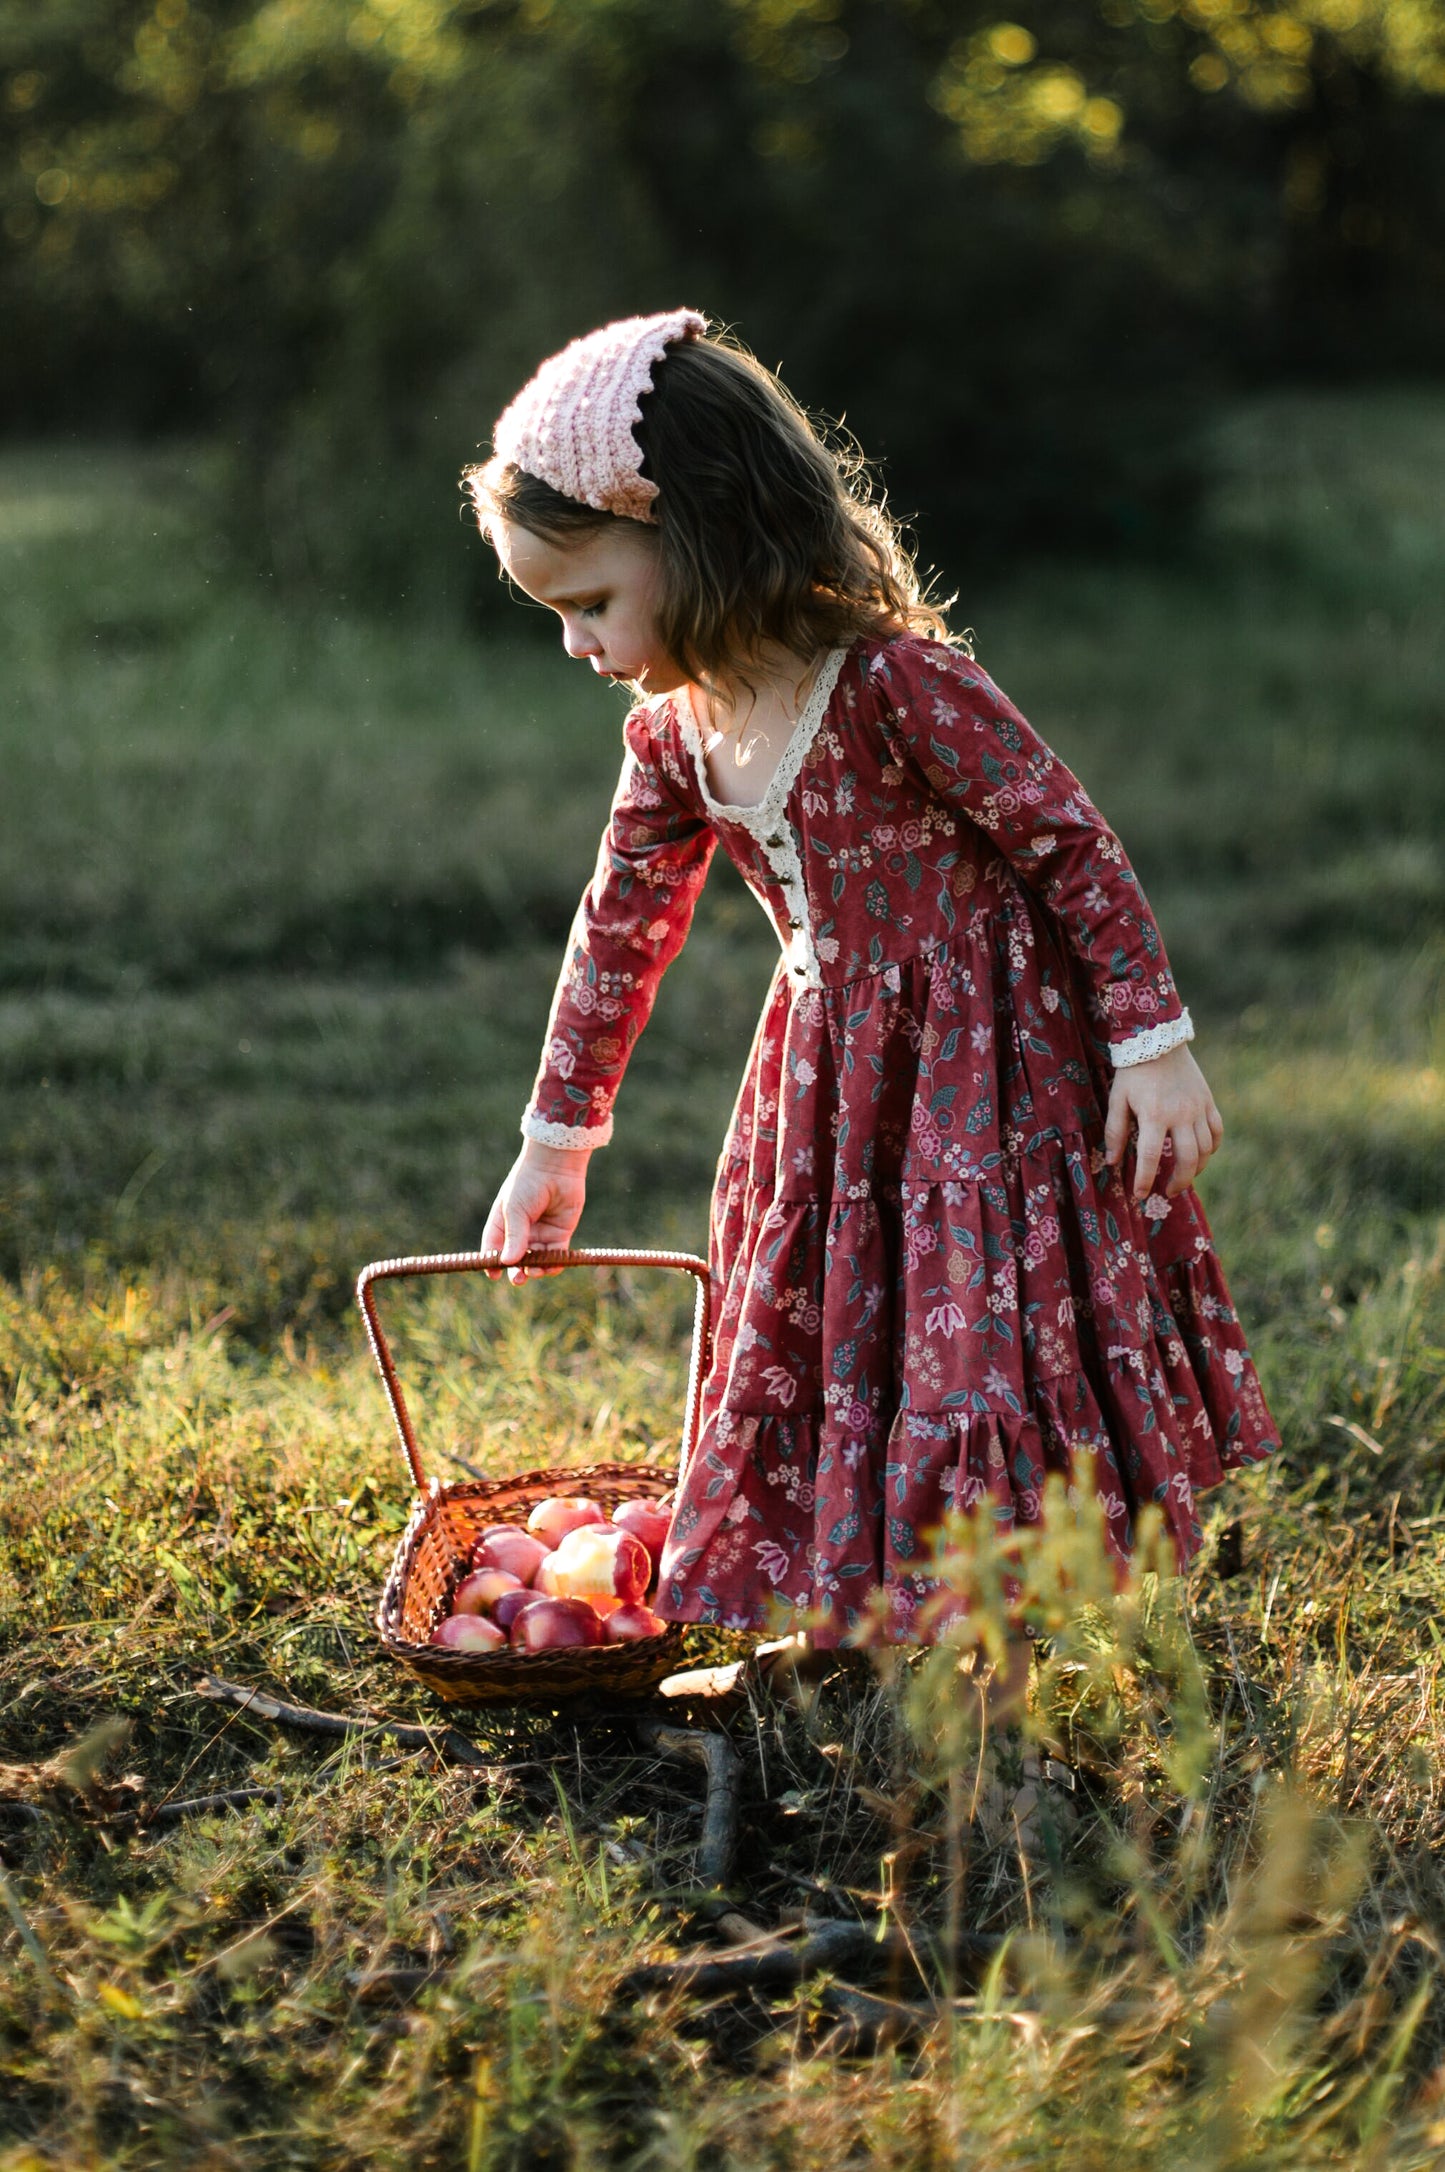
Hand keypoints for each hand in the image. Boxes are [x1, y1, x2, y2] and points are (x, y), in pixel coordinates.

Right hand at [481, 1140, 591, 1282]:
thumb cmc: (528, 1184)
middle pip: (516, 1259)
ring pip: (537, 1261)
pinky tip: (551, 1268)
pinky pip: (556, 1256)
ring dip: (535, 1270)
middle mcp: (521, 1231)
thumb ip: (514, 1236)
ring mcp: (541, 1234)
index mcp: (503, 1223)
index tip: (494, 1275)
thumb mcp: (515, 1209)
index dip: (493, 1262)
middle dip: (516, 1272)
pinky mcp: (560, 1234)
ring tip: (535, 1272)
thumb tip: (507, 1262)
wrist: (555, 1167)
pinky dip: (554, 1264)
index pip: (494, 1248)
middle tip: (517, 1279)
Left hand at [1104, 1043, 1222, 1199]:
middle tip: (1168, 1192)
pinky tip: (1201, 1155)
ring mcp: (1198, 1108)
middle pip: (1188, 1159)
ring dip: (1196, 1169)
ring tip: (1183, 1177)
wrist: (1158, 1039)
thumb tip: (1113, 1163)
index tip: (1140, 1195)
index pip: (1150, 1158)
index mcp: (1154, 1114)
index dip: (1145, 1180)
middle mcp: (1180, 1114)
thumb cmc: (1133, 1072)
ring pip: (1205, 1149)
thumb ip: (1115, 1132)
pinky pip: (1216, 1131)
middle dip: (1179, 1182)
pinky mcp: (1208, 1101)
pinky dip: (1211, 1148)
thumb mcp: (1117, 1099)